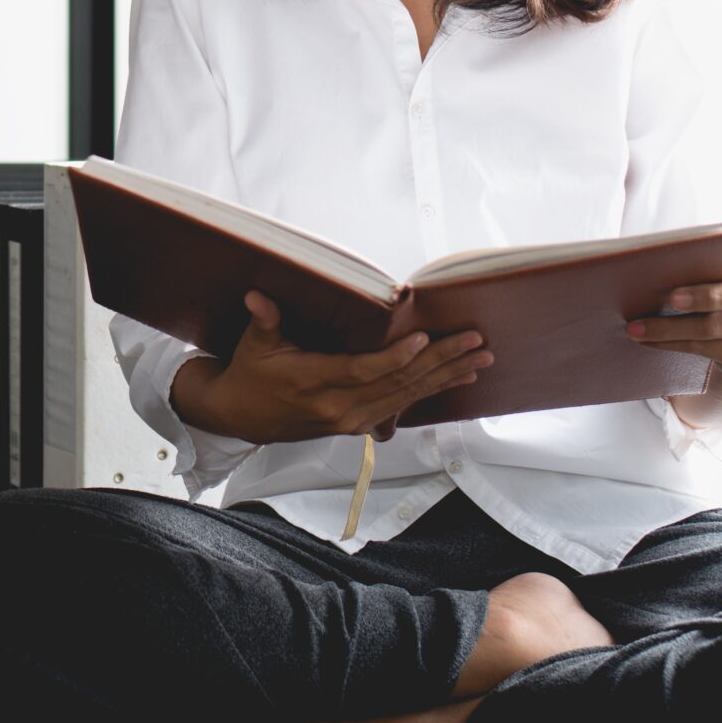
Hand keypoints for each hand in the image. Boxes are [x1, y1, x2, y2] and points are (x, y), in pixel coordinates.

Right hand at [176, 289, 491, 445]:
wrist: (242, 417)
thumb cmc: (250, 375)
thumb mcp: (253, 345)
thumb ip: (265, 320)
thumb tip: (258, 297)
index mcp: (313, 383)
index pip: (363, 371)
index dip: (395, 357)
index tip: (423, 338)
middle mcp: (339, 407)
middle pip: (398, 383)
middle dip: (441, 361)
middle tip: (474, 343)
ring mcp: (352, 420)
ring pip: (407, 397)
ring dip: (446, 377)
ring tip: (479, 359)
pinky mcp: (358, 425)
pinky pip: (402, 406)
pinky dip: (432, 391)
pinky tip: (457, 378)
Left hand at [626, 242, 721, 398]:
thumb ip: (716, 258)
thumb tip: (662, 262)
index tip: (698, 257)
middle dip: (705, 296)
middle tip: (669, 298)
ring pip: (717, 327)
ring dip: (671, 328)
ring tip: (637, 327)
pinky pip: (709, 349)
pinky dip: (674, 344)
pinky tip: (650, 340)